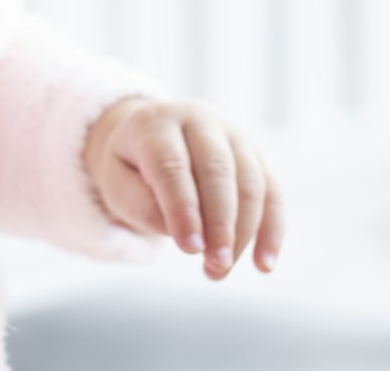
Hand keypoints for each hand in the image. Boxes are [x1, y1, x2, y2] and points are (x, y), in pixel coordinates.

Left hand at [84, 96, 284, 279]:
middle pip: (217, 169)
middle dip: (220, 222)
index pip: (172, 163)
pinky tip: (263, 265)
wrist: (151, 140)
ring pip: (250, 182)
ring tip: (221, 270)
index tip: (189, 249)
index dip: (182, 207)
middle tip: (215, 264)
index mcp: (157, 122)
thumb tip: (184, 234)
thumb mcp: (117, 184)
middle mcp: (199, 119)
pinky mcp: (255, 154)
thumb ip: (142, 206)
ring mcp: (233, 133)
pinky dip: (271, 231)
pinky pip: (272, 192)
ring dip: (242, 232)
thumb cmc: (131, 169)